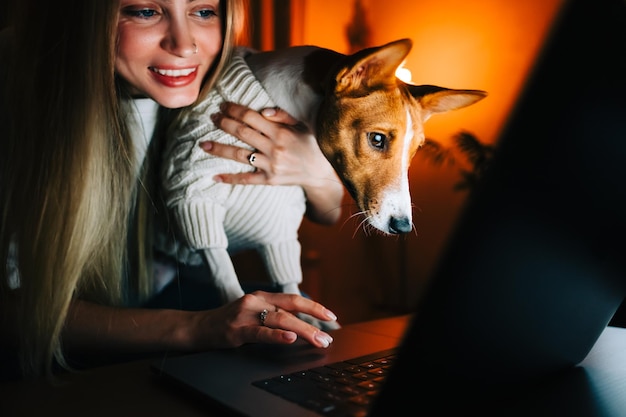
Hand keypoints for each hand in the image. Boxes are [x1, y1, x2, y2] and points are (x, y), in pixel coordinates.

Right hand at [187, 291, 337, 348]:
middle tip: (329, 336)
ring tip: (318, 340)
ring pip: (281, 320)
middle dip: (314, 321)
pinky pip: (261, 333)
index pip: (294, 299)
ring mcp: (246, 314)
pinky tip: (290, 339)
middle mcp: (256, 301)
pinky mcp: (237, 330)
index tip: (331, 316)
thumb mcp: (252, 312)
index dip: (314, 306)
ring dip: (303, 331)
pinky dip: (277, 336)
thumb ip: (272, 314)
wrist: (197, 327)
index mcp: (262, 296)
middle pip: (291, 308)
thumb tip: (300, 326)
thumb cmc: (228, 322)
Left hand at [201, 102, 343, 224]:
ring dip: (219, 148)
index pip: (251, 117)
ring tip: (204, 144)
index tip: (223, 106)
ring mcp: (270, 165)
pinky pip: (246, 179)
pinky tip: (215, 177)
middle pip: (242, 133)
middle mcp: (274, 148)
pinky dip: (230, 178)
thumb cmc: (312, 145)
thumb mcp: (303, 126)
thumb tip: (263, 111)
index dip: (234, 110)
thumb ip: (284, 116)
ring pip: (239, 155)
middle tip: (211, 118)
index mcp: (281, 132)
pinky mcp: (269, 180)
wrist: (321, 174)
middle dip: (224, 123)